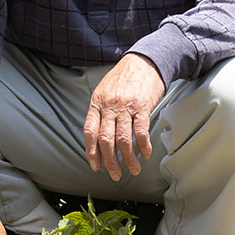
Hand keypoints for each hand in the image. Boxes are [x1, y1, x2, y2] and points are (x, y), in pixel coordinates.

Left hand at [83, 52, 164, 179]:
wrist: (144, 60)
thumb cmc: (123, 78)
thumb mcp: (104, 91)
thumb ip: (100, 111)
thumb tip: (98, 137)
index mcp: (97, 103)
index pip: (89, 132)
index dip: (91, 151)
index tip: (95, 166)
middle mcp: (109, 106)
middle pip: (105, 139)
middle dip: (110, 161)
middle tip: (115, 175)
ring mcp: (126, 106)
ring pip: (123, 139)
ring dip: (128, 158)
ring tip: (133, 169)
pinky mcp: (142, 106)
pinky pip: (141, 131)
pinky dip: (143, 146)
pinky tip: (145, 154)